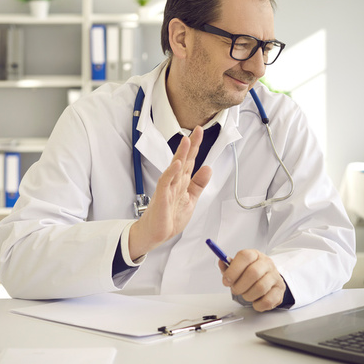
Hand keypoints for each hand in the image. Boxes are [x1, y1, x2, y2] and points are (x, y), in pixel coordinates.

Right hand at [129, 126, 211, 258]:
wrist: (156, 234)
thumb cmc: (170, 216)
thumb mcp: (190, 198)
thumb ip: (198, 184)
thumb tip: (208, 167)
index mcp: (182, 182)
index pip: (190, 161)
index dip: (196, 147)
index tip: (200, 133)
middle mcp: (174, 182)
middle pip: (183, 160)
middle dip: (191, 145)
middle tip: (197, 130)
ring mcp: (167, 188)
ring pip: (174, 168)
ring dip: (180, 154)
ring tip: (187, 141)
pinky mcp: (161, 197)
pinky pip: (165, 182)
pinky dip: (171, 173)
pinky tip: (176, 164)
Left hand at [219, 249, 285, 311]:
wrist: (269, 279)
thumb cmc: (251, 273)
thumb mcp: (239, 267)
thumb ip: (228, 266)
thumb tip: (221, 262)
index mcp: (255, 255)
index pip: (245, 256)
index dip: (233, 269)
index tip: (226, 280)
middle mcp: (267, 263)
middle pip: (253, 273)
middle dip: (240, 286)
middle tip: (236, 290)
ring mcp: (275, 276)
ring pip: (260, 288)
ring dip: (248, 295)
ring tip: (246, 294)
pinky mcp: (280, 290)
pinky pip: (267, 301)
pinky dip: (257, 305)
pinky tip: (255, 300)